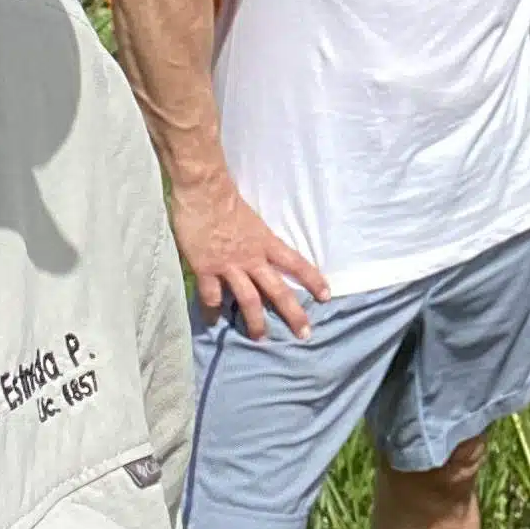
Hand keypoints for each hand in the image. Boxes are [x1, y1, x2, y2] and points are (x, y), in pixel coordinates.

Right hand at [171, 177, 328, 342]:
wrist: (203, 190)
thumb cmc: (226, 198)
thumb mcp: (252, 220)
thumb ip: (256, 239)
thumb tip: (258, 251)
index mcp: (266, 242)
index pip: (296, 263)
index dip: (313, 280)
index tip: (326, 296)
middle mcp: (252, 258)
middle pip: (278, 291)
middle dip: (293, 314)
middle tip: (304, 334)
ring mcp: (229, 265)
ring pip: (248, 301)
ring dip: (255, 322)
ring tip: (260, 338)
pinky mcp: (206, 269)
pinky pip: (211, 297)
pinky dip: (213, 311)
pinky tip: (213, 320)